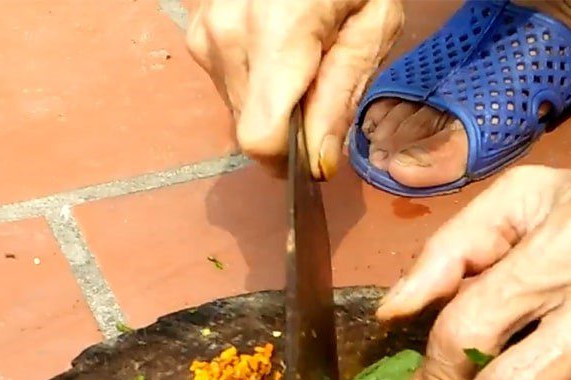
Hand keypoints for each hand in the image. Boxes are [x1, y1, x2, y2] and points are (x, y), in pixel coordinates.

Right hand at [186, 0, 403, 177]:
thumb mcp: (372, 23)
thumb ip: (341, 97)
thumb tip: (318, 164)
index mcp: (274, 33)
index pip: (260, 138)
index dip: (289, 158)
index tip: (315, 151)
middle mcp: (226, 36)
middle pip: (249, 130)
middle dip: (287, 129)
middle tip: (320, 83)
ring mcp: (204, 33)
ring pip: (238, 112)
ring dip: (272, 106)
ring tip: (301, 57)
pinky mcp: (197, 33)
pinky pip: (229, 88)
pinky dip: (257, 85)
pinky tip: (279, 49)